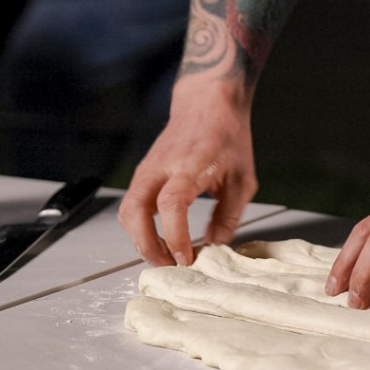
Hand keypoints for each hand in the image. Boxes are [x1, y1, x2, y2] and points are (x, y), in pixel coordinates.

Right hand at [118, 76, 257, 266]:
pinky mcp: (143, 174)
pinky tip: (160, 239)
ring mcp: (147, 169)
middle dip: (146, 245)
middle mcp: (161, 167)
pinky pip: (132, 205)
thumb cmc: (227, 138)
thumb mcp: (242, 180)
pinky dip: (140, 227)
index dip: (175, 235)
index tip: (186, 257)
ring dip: (140, 239)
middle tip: (169, 266)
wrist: (208, 104)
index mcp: (189, 165)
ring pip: (127, 211)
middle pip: (134, 211)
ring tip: (165, 257)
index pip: (171, 204)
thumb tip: (215, 248)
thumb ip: (228, 217)